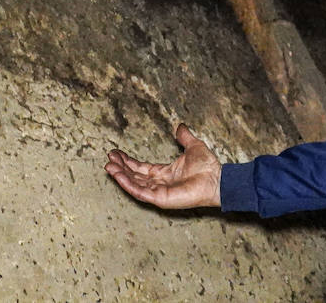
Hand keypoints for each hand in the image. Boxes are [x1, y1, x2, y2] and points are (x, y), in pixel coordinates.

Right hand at [105, 124, 221, 209]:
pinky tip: (119, 175)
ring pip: (134, 184)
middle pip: (135, 176)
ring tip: (109, 167)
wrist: (216, 179)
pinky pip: (140, 192)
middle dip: (121, 167)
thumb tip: (179, 126)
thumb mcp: (193, 146)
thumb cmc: (208, 167)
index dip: (128, 161)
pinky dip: (128, 184)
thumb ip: (184, 137)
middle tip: (109, 159)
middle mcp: (160, 183)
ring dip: (121, 176)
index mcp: (165, 173)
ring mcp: (159, 192)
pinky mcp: (160, 198)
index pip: (141, 168)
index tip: (116, 153)